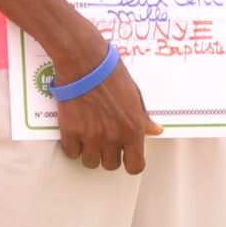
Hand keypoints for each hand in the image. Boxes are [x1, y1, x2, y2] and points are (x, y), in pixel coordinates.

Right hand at [43, 30, 160, 173]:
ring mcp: (91, 135)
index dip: (130, 162)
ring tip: (88, 137)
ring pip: (90, 162)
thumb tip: (155, 130)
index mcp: (133, 129)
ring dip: (90, 152)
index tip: (125, 156)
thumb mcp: (135, 95)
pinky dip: (72, 146)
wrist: (84, 60)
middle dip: (108, 155)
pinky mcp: (70, 130)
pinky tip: (74, 134)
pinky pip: (71, 152)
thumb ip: (143, 118)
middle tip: (103, 140)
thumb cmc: (110, 73)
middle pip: (111, 165)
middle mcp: (113, 137)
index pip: (135, 165)